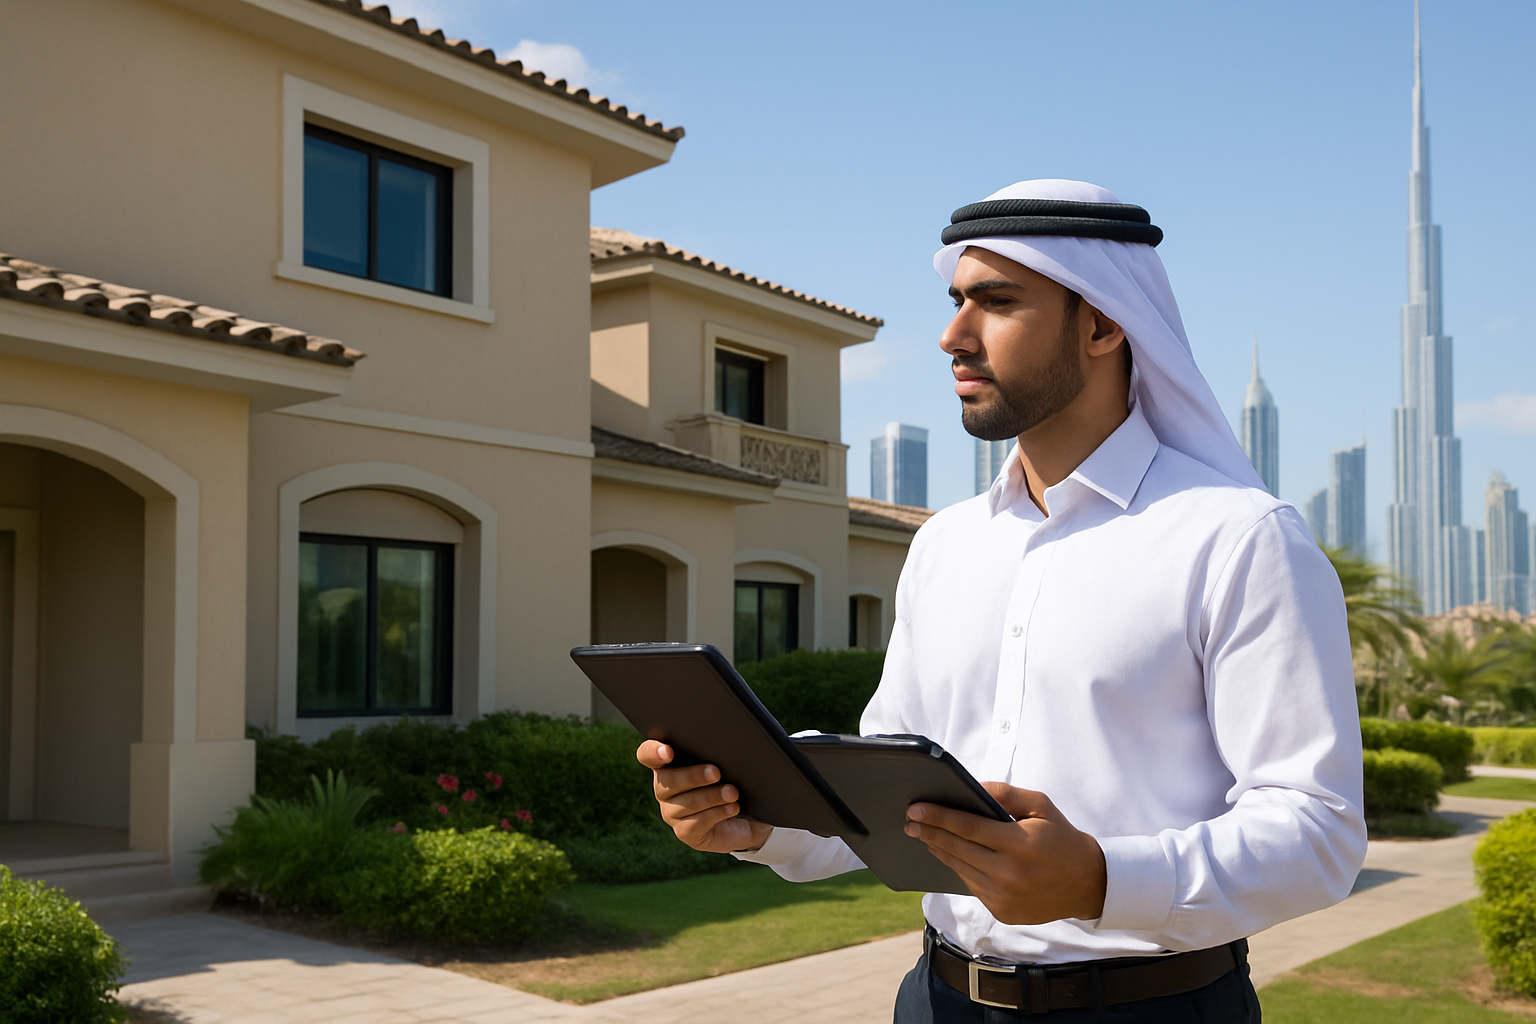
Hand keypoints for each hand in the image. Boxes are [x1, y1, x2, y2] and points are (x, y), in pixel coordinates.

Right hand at [637, 740, 773, 853]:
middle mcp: (664, 790)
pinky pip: (697, 823)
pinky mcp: (685, 832)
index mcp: (668, 766)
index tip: (669, 752)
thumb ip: (718, 755)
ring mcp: (671, 813)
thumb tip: (730, 747)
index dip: (653, 752)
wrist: (742, 818)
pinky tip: (732, 808)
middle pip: (668, 781)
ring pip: (686, 803)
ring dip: (711, 796)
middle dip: (693, 776)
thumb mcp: (724, 766)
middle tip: (716, 772)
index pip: (647, 755)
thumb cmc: (729, 783)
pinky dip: (717, 813)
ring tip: (732, 792)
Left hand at [904, 783, 1106, 924]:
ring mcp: (1005, 897)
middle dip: (929, 833)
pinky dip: (959, 869)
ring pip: (961, 869)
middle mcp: (1010, 874)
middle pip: (957, 849)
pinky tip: (950, 855)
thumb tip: (971, 788)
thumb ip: (1005, 794)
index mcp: (1020, 844)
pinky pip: (972, 886)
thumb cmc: (1061, 838)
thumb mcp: (1040, 806)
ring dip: (940, 851)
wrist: (1087, 883)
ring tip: (924, 836)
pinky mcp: (1003, 912)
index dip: (938, 817)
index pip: (968, 827)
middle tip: (909, 822)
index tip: (915, 809)